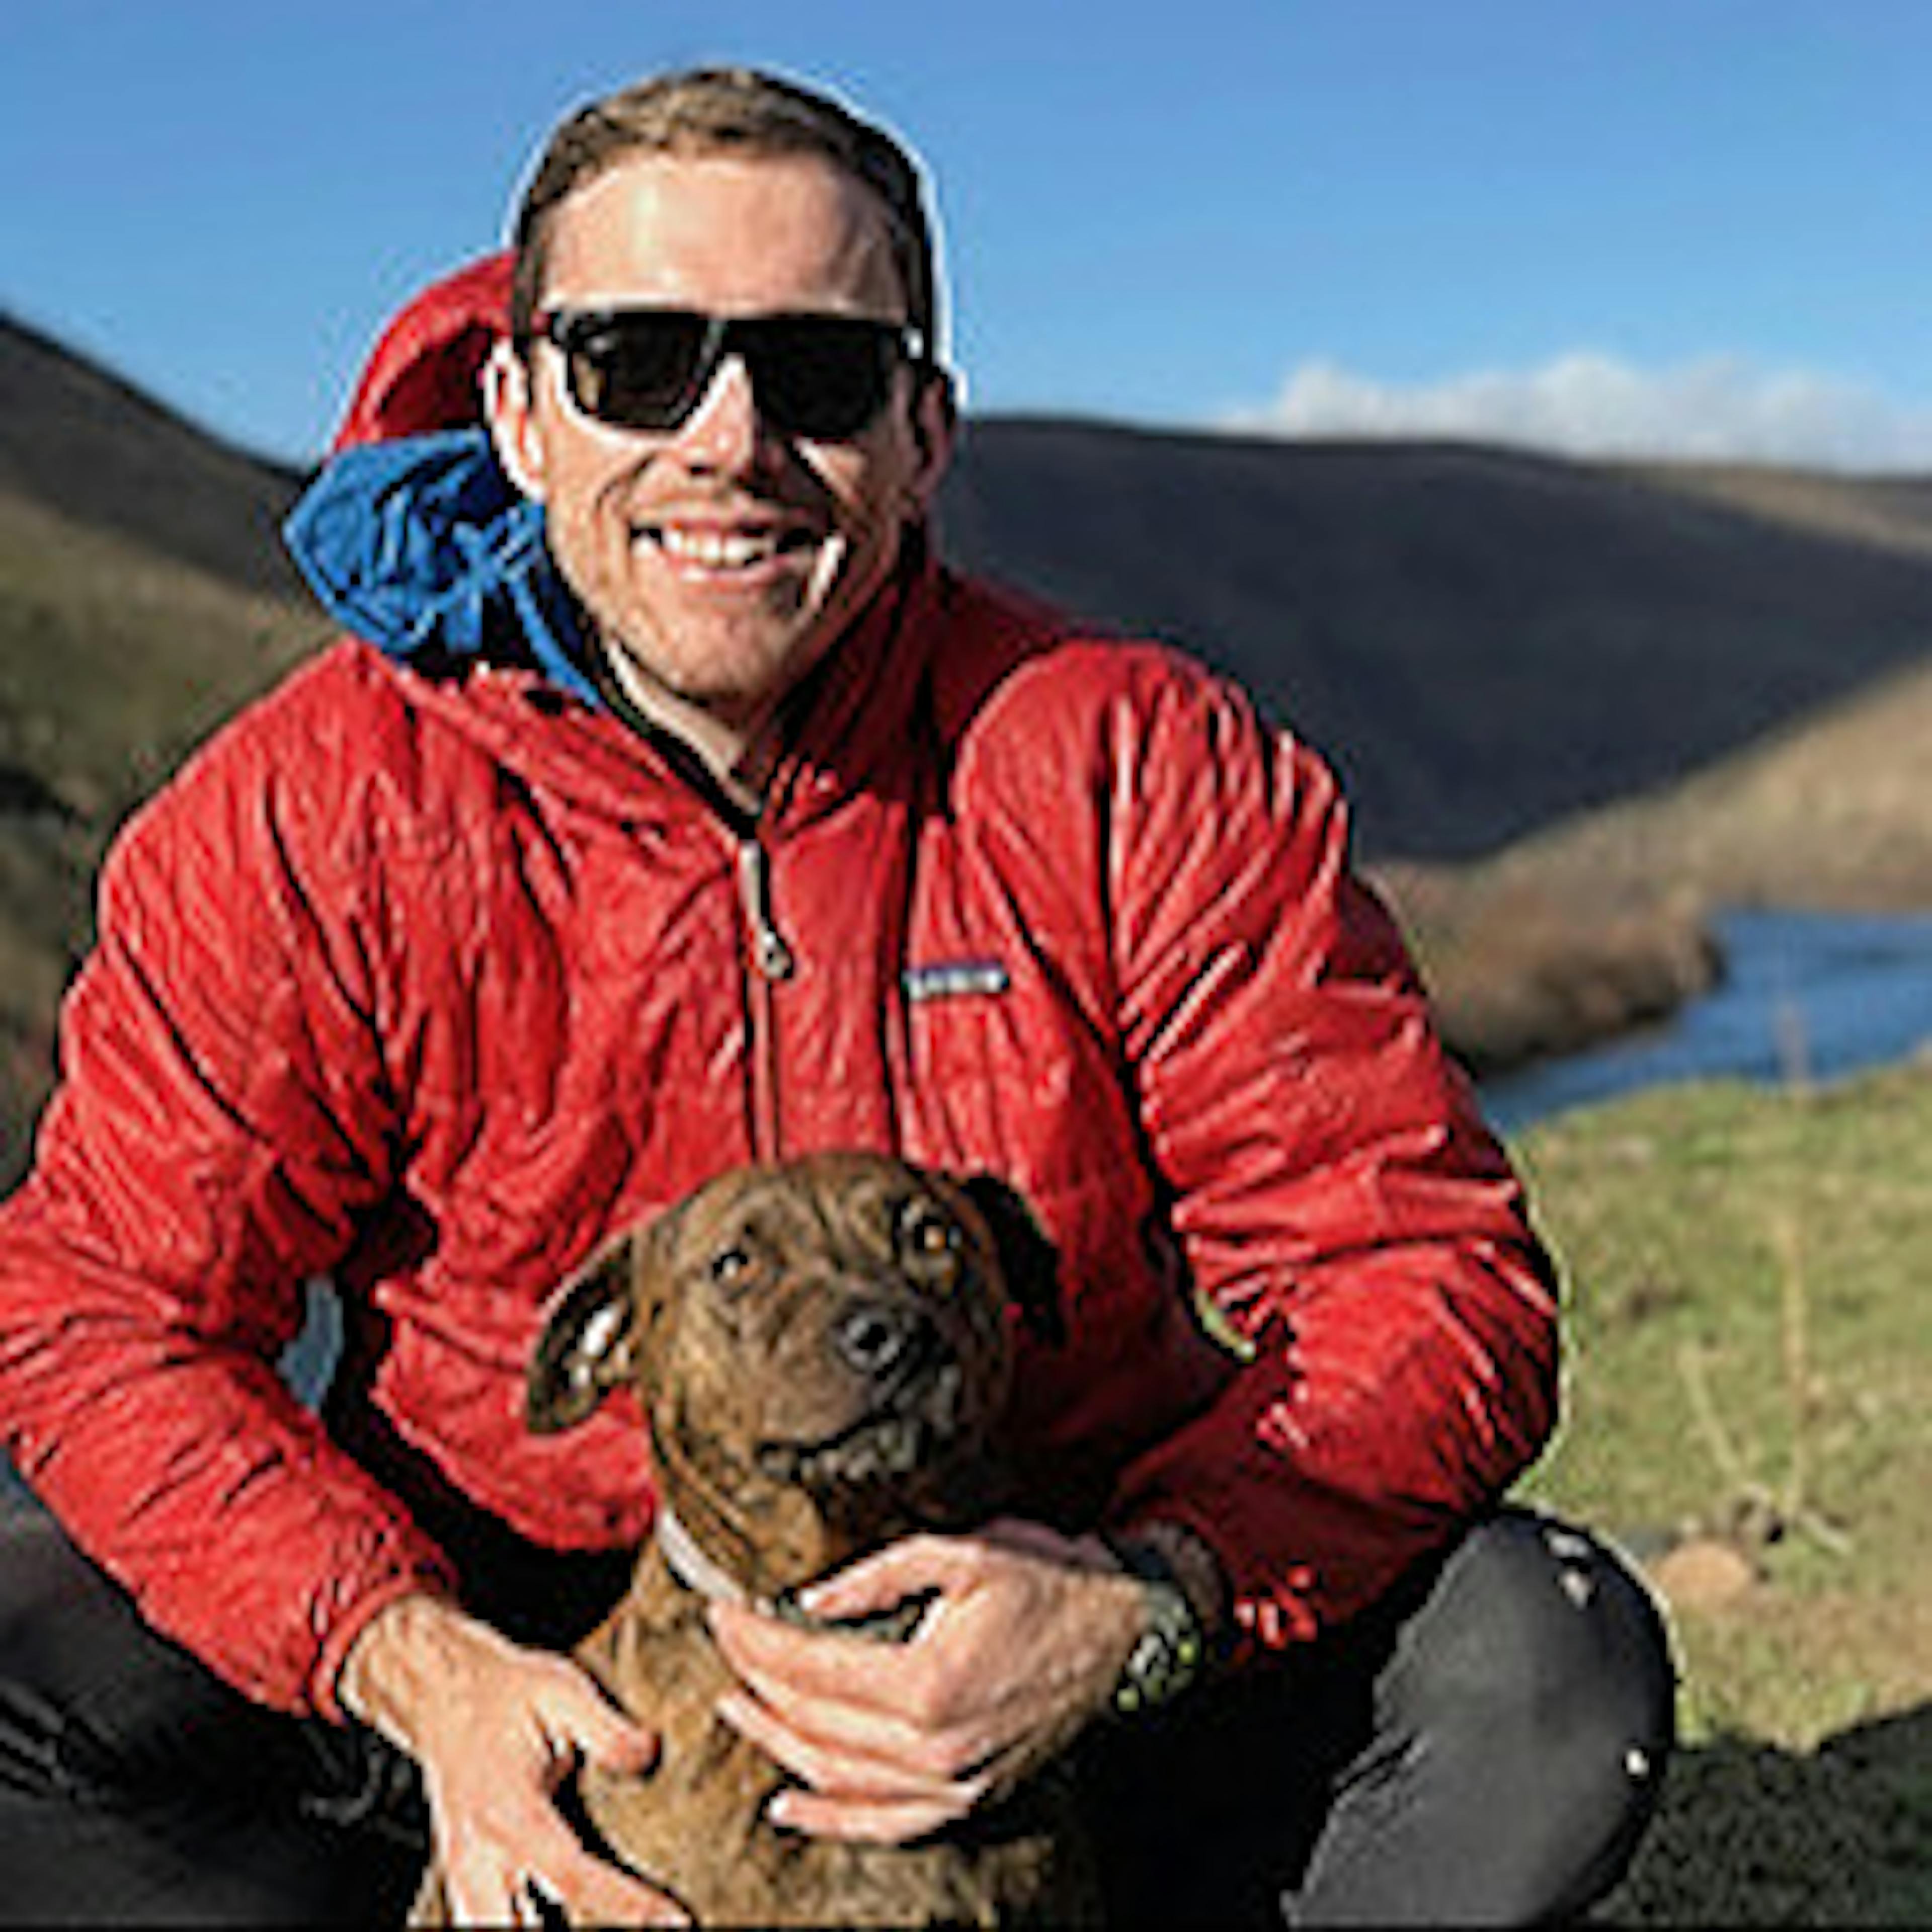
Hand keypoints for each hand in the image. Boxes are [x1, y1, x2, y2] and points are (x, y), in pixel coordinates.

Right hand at [339, 1593, 686, 1926]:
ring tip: (612, 1926)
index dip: (625, 1904)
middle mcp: (480, 1855)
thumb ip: (607, 1729)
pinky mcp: (466, 1881)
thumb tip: (648, 1755)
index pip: (572, 1872)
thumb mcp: (562, 1690)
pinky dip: (521, 1930)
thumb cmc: (506, 1692)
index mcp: (509, 1810)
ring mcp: (466, 1875)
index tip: (673, 1920)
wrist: (443, 1693)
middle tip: (642, 1931)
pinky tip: (565, 1921)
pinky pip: (487, 1924)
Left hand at [706, 1518, 1144, 1843]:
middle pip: (814, 1723)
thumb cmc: (1047, 1579)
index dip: (757, 1639)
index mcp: (930, 1681)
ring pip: (837, 1777)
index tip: (722, 1611)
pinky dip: (829, 1819)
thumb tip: (808, 1600)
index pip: (811, 1667)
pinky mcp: (971, 1799)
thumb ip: (879, 1576)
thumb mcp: (964, 1551)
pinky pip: (885, 1824)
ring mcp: (955, 1783)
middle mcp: (936, 1748)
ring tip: (735, 1708)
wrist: (1125, 1633)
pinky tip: (788, 1804)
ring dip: (776, 1743)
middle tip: (726, 1644)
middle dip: (757, 1680)